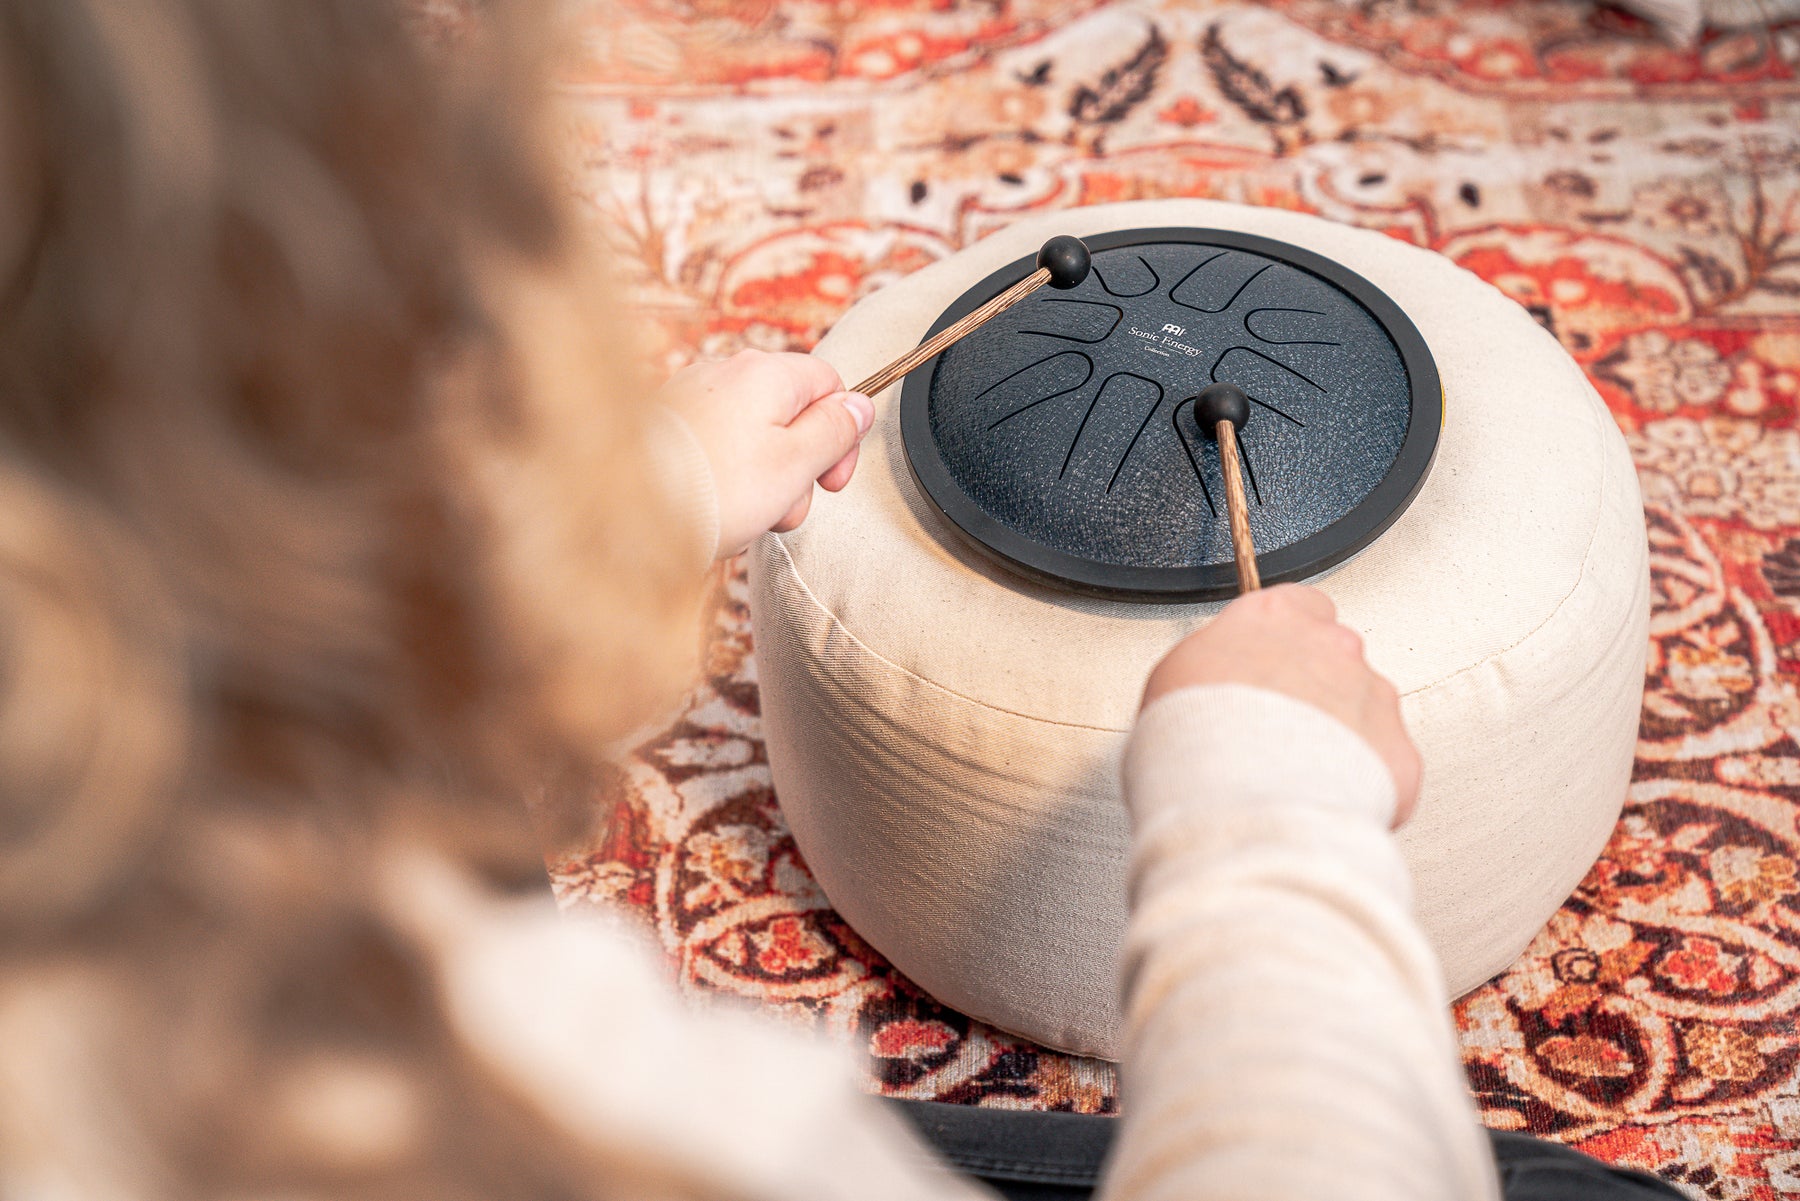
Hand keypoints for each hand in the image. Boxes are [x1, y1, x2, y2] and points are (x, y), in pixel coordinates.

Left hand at [659, 350, 873, 557]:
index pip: (829, 384)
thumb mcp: (796, 463)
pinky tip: (716, 506)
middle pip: (790, 414)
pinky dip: (726, 477)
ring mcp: (693, 398)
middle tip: (786, 505)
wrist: (627, 513)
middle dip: (798, 467)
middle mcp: (726, 374)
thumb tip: (858, 407)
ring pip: (753, 436)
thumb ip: (835, 430)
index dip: (841, 434)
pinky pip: (718, 447)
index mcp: (767, 373)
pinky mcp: (668, 426)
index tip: (832, 478)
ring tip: (746, 514)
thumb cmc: (713, 490)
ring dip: (763, 479)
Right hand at [1142, 585, 1421, 825]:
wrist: (1243, 805)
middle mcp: (1333, 647)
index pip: (1298, 605)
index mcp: (1274, 617)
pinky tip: (1322, 798)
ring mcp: (1372, 697)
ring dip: (1340, 737)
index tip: (1271, 663)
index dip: (1284, 642)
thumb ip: (1212, 666)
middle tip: (1278, 731)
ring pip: (1365, 710)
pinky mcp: (1398, 751)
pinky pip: (1386, 764)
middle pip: (1335, 658)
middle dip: (1314, 691)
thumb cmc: (1200, 745)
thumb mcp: (1174, 680)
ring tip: (1296, 774)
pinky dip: (1364, 783)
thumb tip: (1210, 684)